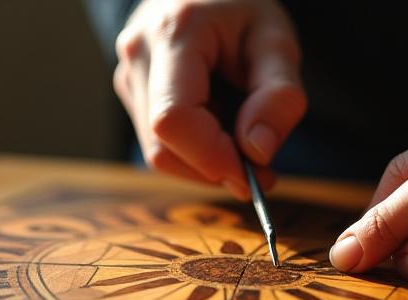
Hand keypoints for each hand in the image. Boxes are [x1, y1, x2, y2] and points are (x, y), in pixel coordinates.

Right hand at [113, 0, 305, 198]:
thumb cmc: (243, 9)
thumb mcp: (276, 40)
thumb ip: (278, 95)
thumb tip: (258, 152)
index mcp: (174, 33)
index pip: (174, 118)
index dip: (212, 158)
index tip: (253, 175)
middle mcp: (139, 56)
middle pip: (162, 147)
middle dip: (213, 168)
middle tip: (260, 169)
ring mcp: (129, 77)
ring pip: (158, 153)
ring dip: (205, 165)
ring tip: (241, 140)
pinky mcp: (132, 93)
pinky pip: (159, 145)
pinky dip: (194, 153)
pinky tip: (217, 129)